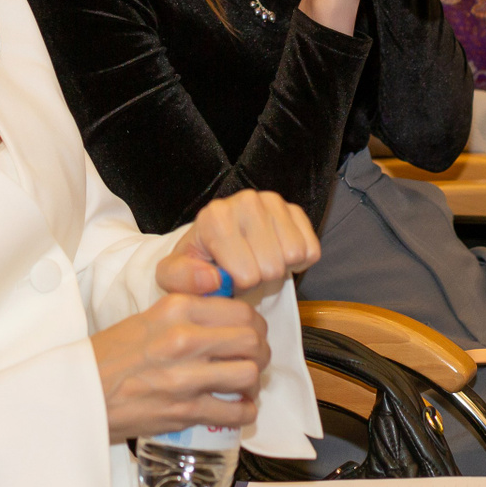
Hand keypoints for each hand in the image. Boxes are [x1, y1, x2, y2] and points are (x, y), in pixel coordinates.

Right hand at [92, 293, 268, 442]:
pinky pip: (234, 411)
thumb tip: (227, 320)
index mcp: (176, 309)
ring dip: (254, 382)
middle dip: (260, 351)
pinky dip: (244, 411)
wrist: (81, 392)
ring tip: (245, 384)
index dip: (255, 323)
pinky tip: (238, 408)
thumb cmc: (111, 357)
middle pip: (251, 340)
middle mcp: (184, 338)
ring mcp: (185, 376)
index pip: (240, 310)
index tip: (253, 331)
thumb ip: (188, 315)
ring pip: (248, 374)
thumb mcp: (149, 318)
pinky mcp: (184, 410)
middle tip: (255, 358)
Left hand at [159, 189, 320, 296]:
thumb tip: (214, 278)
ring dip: (279, 269)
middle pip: (273, 267)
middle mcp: (245, 201)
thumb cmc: (196, 263)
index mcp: (214, 217)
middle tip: (244, 269)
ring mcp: (272, 201)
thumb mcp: (173, 276)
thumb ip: (182, 279)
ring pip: (295, 255)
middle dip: (259, 278)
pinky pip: (311, 249)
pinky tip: (276, 255)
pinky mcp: (294, 209)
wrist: (214, 248)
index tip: (225, 274)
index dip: (238, 285)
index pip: (247, 274)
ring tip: (257, 262)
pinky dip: (297, 262)